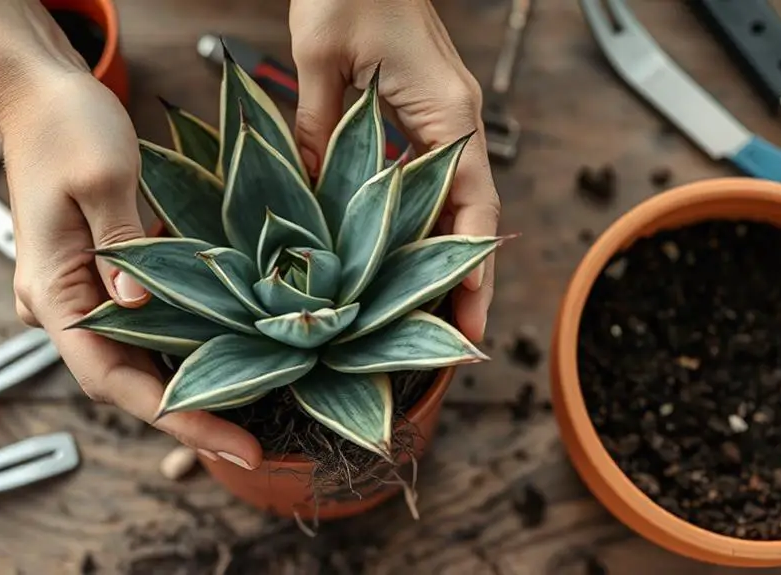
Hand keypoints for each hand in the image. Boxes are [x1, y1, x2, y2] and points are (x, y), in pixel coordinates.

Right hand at [0, 67, 262, 469]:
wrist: (40, 93)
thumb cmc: (64, 125)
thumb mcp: (103, 177)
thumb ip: (126, 246)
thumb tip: (143, 305)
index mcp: (52, 291)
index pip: (111, 378)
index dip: (174, 417)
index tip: (229, 443)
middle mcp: (65, 305)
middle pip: (130, 381)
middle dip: (193, 416)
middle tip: (256, 446)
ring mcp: (86, 294)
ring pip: (143, 359)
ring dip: (195, 388)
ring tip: (255, 415)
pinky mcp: (108, 277)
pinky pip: (151, 326)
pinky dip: (192, 347)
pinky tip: (235, 359)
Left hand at [288, 0, 499, 341]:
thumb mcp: (323, 62)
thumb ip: (318, 133)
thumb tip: (306, 198)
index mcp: (449, 113)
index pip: (474, 205)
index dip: (474, 269)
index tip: (471, 323)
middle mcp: (458, 121)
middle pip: (471, 214)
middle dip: (463, 278)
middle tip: (448, 342)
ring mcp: (444, 118)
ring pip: (451, 202)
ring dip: (441, 255)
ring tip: (422, 314)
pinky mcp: (423, 114)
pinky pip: (428, 181)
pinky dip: (419, 222)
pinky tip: (395, 254)